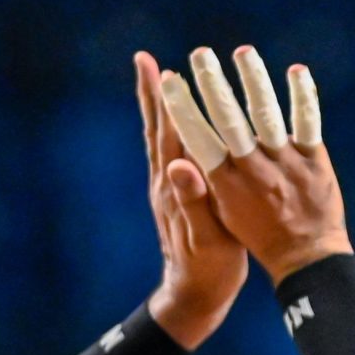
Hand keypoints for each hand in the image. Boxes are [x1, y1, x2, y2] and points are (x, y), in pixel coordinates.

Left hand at [136, 51, 245, 348]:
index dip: (165, 100)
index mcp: (175, 186)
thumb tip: (179, 166)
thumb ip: (194, 203)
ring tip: (158, 78)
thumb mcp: (208, 239)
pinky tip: (180, 121)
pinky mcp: (174, 195)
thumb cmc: (209, 269)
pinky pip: (172, 150)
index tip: (158, 67)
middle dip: (154, 93)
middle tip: (144, 59)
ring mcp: (167, 187)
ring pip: (162, 137)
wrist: (195, 295)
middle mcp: (166, 181)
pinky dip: (173, 128)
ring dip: (159, 106)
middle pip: (158, 127)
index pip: (169, 133)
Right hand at [156, 46, 352, 283]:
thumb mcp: (217, 214)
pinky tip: (296, 69)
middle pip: (227, 121)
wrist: (304, 260)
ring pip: (264, 117)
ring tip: (242, 51)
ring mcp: (284, 166)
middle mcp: (251, 172)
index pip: (195, 138)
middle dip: (211, 85)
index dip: (180, 107)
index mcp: (223, 184)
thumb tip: (171, 156)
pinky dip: (302, 96)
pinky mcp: (314, 164)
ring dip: (252, 82)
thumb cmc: (255, 235)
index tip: (167, 77)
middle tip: (199, 54)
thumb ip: (197, 181)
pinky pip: (308, 124)